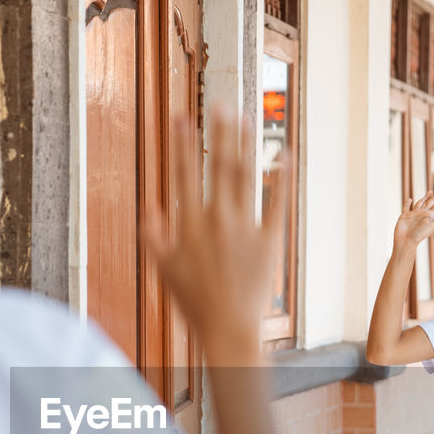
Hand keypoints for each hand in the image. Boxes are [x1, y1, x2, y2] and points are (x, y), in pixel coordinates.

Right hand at [143, 107, 288, 357]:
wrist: (228, 328)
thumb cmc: (193, 302)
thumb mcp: (162, 269)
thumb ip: (153, 234)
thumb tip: (149, 206)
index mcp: (190, 225)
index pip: (184, 174)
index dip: (182, 142)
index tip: (182, 116)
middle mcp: (218, 220)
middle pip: (218, 166)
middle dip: (219, 132)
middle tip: (221, 105)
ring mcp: (245, 228)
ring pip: (246, 177)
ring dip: (245, 145)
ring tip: (246, 119)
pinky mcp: (269, 240)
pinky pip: (277, 203)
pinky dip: (282, 177)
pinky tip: (283, 154)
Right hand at [393, 188, 433, 252]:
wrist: (406, 240)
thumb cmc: (419, 235)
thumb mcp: (432, 227)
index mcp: (430, 216)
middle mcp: (422, 214)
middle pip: (431, 202)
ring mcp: (414, 214)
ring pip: (420, 203)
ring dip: (425, 197)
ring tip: (430, 192)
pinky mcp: (405, 215)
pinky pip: (406, 207)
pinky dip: (407, 203)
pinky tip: (410, 199)